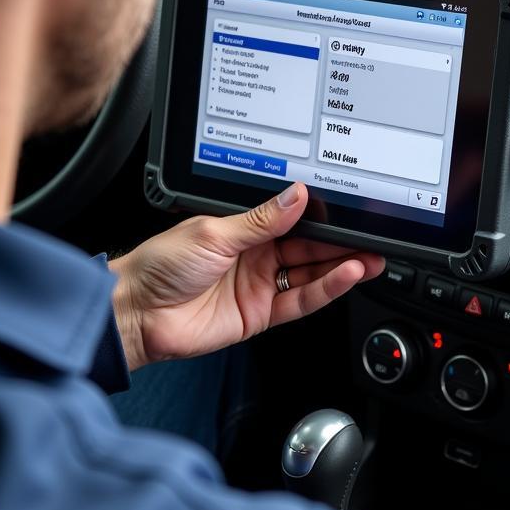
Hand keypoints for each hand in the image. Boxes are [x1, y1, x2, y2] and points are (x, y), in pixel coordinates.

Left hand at [109, 183, 383, 369]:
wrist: (137, 313)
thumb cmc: (160, 266)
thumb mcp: (214, 232)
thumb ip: (263, 219)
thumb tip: (296, 195)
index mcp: (244, 229)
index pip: (294, 221)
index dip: (323, 219)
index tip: (350, 214)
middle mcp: (256, 256)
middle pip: (310, 248)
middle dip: (342, 244)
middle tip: (372, 238)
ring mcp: (260, 286)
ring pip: (311, 274)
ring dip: (342, 267)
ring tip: (370, 258)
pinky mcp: (261, 314)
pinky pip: (301, 301)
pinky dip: (326, 289)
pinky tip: (346, 276)